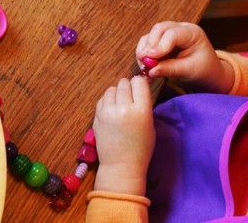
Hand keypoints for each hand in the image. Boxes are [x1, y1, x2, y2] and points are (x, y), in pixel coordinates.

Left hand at [92, 76, 154, 195]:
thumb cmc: (140, 147)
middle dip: (128, 88)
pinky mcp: (97, 116)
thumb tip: (137, 86)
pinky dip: (108, 101)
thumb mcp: (150, 124)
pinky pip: (102, 98)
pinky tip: (112, 110)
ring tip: (121, 105)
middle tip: (130, 99)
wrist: (121, 165)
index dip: (140, 84)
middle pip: (124, 83)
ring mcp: (107, 112)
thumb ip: (143, 104)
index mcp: (141, 111)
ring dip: (117, 93)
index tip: (140, 90)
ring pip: (111, 88)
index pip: (139, 82)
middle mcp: (123, 108)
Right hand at [135, 21, 233, 93]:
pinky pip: (147, 45)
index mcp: (192, 33)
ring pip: (150, 36)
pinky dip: (143, 56)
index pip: (173, 34)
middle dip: (149, 45)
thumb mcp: (189, 71)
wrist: (207, 75)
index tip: (150, 58)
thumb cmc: (204, 71)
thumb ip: (170, 69)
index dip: (160, 45)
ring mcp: (169, 34)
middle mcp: (180, 29)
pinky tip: (145, 69)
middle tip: (143, 61)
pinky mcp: (161, 43)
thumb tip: (150, 70)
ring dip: (144, 51)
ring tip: (144, 68)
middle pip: (158, 29)